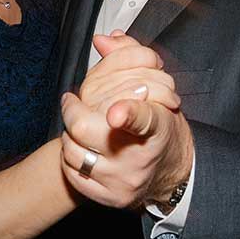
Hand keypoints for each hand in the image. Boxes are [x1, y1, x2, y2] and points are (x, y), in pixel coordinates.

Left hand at [60, 32, 193, 208]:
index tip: (115, 112)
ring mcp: (125, 180)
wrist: (169, 170)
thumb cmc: (159, 125)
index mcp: (158, 125)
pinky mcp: (110, 198)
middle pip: (89, 130)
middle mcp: (142, 157)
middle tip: (71, 101)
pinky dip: (70, 159)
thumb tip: (103, 40)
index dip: (128, 113)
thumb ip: (129, 59)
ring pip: (75, 152)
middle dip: (72, 110)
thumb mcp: (155, 89)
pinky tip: (81, 149)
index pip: (144, 118)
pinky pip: (73, 175)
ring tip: (79, 126)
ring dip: (70, 135)